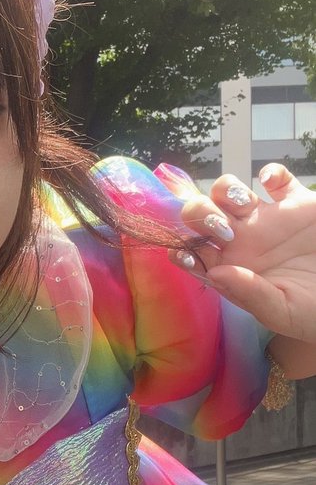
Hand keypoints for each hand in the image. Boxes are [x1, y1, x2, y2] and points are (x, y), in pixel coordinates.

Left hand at [173, 165, 315, 342]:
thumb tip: (215, 272)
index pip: (191, 252)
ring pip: (227, 191)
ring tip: (243, 205)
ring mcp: (266, 220)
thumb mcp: (281, 311)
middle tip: (223, 230)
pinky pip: (277, 178)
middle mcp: (241, 241)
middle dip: (200, 214)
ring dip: (226, 190)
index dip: (182, 248)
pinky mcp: (297, 204)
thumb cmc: (312, 312)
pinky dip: (271, 173)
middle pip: (201, 214)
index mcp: (230, 268)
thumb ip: (248, 294)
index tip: (189, 252)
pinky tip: (271, 184)